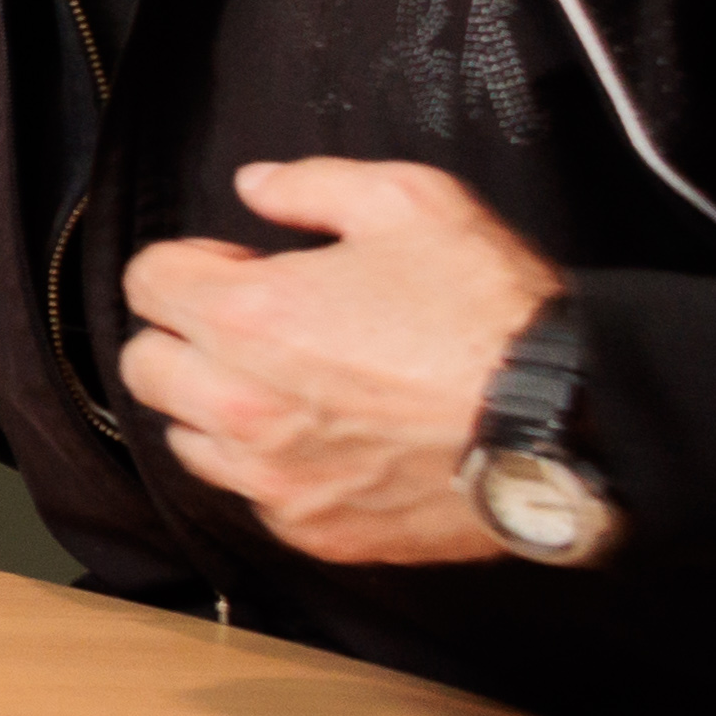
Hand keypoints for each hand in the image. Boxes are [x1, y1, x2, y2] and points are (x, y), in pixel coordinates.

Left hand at [123, 159, 558, 564]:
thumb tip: (257, 187)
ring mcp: (274, 477)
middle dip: (186, 337)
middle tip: (255, 327)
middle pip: (147, 365)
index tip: (239, 267)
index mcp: (248, 317)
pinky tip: (327, 442)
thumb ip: (314, 185)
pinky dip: (272, 469)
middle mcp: (241, 405)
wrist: (568, 422)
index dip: (192, 264)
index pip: (147, 282)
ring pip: (189, 438)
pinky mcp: (314, 530)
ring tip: (289, 387)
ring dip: (218, 409)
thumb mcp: (410, 202)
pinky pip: (253, 497)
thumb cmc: (492, 312)